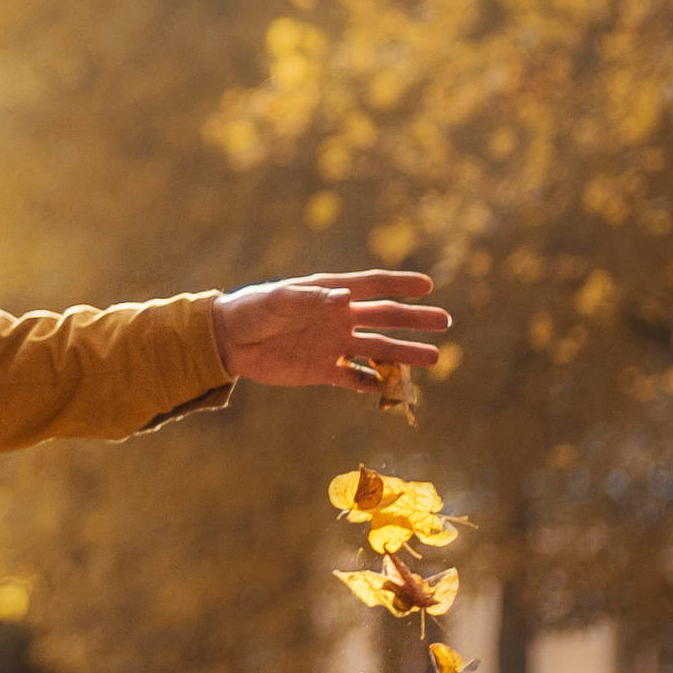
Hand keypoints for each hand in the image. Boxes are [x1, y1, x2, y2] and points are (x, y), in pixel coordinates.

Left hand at [212, 270, 449, 390]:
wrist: (227, 341)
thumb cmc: (251, 309)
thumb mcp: (278, 300)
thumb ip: (311, 299)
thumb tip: (346, 299)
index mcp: (330, 294)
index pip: (372, 286)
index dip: (400, 284)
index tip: (427, 285)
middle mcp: (339, 318)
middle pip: (384, 319)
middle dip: (415, 320)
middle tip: (445, 323)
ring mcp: (333, 345)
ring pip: (376, 350)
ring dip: (404, 354)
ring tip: (434, 358)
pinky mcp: (322, 371)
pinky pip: (354, 378)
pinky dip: (373, 383)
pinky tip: (393, 388)